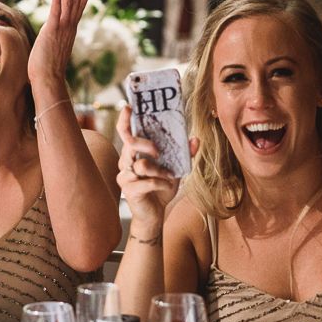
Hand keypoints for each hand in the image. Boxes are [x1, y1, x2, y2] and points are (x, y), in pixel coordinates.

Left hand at [27, 0, 93, 87]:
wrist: (49, 80)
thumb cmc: (49, 68)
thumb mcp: (55, 48)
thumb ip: (57, 39)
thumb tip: (55, 38)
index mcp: (70, 31)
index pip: (78, 8)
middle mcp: (69, 28)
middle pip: (76, 1)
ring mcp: (61, 30)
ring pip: (68, 4)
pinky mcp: (51, 32)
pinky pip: (55, 14)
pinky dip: (57, 2)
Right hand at [115, 105, 197, 223]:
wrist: (155, 215)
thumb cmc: (161, 189)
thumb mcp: (176, 169)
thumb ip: (185, 154)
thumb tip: (196, 139)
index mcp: (134, 153)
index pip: (125, 133)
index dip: (125, 119)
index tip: (129, 107)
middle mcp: (126, 162)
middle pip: (130, 144)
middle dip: (146, 144)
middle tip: (158, 151)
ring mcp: (125, 176)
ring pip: (141, 165)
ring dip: (160, 171)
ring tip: (168, 176)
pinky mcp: (128, 190)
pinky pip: (146, 182)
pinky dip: (161, 184)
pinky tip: (166, 186)